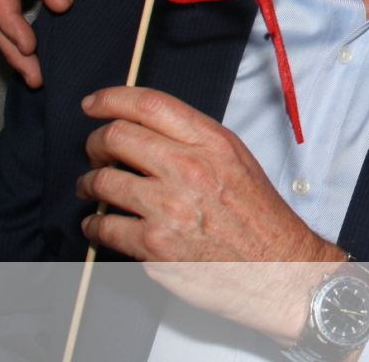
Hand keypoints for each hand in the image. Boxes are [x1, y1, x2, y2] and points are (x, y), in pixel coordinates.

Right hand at [0, 0, 121, 86]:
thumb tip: (56, 5)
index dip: (7, 21)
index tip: (28, 45)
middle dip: (10, 43)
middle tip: (32, 73)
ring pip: (3, 13)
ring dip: (15, 43)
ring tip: (34, 73)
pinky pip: (16, 8)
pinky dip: (24, 31)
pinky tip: (36, 53)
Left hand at [76, 86, 343, 340]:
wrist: (279, 269)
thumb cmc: (261, 219)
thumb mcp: (238, 160)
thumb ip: (196, 140)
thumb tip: (149, 129)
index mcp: (212, 143)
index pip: (150, 104)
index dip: (112, 99)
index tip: (95, 104)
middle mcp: (189, 169)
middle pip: (117, 136)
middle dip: (94, 142)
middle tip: (94, 152)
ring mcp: (170, 208)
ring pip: (103, 180)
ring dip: (89, 184)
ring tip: (93, 189)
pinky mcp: (155, 246)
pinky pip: (104, 227)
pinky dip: (94, 226)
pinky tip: (100, 225)